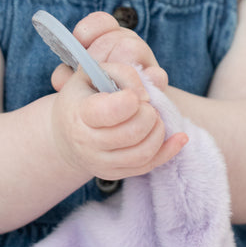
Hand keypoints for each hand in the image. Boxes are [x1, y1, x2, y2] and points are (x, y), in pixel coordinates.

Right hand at [49, 16, 184, 181]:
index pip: (110, 112)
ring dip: (158, 131)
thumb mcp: (94, 73)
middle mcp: (86, 142)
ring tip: (153, 118)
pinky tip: (179, 137)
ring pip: (143, 153)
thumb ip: (123, 73)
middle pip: (132, 133)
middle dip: (149, 114)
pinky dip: (169, 150)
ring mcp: (100, 162)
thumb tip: (146, 96)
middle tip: (146, 106)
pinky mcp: (114, 174)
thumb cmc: (85, 95)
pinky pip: (148, 166)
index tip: (135, 95)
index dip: (131, 100)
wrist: (66, 132)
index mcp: (78, 113)